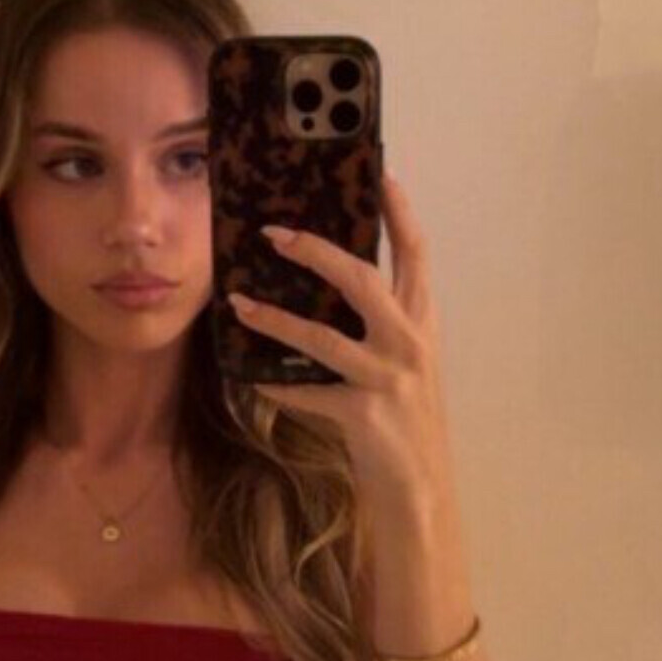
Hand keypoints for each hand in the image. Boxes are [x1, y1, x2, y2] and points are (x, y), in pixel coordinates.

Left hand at [227, 169, 456, 511]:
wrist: (422, 486)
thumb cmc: (406, 419)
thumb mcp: (405, 363)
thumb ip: (381, 326)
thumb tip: (332, 287)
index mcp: (422, 322)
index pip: (416, 254)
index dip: (399, 213)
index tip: (380, 174)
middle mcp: (410, 342)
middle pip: (362, 279)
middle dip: (316, 251)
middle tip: (273, 233)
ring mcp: (388, 378)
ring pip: (323, 336)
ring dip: (275, 319)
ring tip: (239, 304)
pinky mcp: (363, 414)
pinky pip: (307, 392)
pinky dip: (277, 386)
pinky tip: (252, 381)